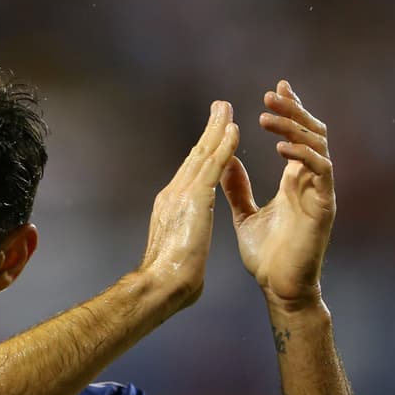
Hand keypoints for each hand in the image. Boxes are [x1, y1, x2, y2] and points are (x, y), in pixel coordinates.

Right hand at [138, 101, 239, 309]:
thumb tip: (190, 265)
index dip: (202, 153)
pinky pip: (213, 166)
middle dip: (209, 131)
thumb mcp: (182, 256)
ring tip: (227, 108)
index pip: (190, 174)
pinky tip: (234, 129)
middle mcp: (173, 194)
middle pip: (194, 156)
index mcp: (171, 208)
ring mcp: (181, 194)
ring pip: (202, 154)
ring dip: (216, 129)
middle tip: (220, 108)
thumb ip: (187, 248)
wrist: (161, 285)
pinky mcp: (194, 199)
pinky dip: (224, 146)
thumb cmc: (171, 282)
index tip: (212, 137)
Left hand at [220, 80, 335, 306]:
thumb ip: (237, 188)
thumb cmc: (265, 257)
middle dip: (292, 111)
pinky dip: (303, 156)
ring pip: (316, 146)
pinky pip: (321, 171)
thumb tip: (225, 160)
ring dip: (294, 127)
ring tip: (269, 116)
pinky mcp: (324, 207)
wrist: (278, 288)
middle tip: (271, 95)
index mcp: (294, 181)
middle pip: (310, 133)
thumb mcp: (244, 215)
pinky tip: (282, 148)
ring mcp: (320, 192)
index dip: (290, 111)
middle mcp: (310, 181)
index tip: (276, 89)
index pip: (297, 135)